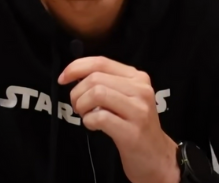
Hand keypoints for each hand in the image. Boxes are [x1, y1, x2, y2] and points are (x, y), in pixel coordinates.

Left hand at [58, 56, 179, 182]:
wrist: (155, 156)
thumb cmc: (134, 125)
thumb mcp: (126, 97)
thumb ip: (107, 82)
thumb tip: (74, 74)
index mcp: (138, 77)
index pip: (101, 62)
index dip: (76, 67)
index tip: (63, 78)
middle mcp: (141, 90)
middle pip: (95, 78)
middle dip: (77, 92)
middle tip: (78, 106)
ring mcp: (139, 110)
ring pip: (96, 93)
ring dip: (82, 106)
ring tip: (86, 115)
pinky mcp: (132, 132)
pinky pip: (99, 117)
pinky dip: (88, 121)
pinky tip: (93, 126)